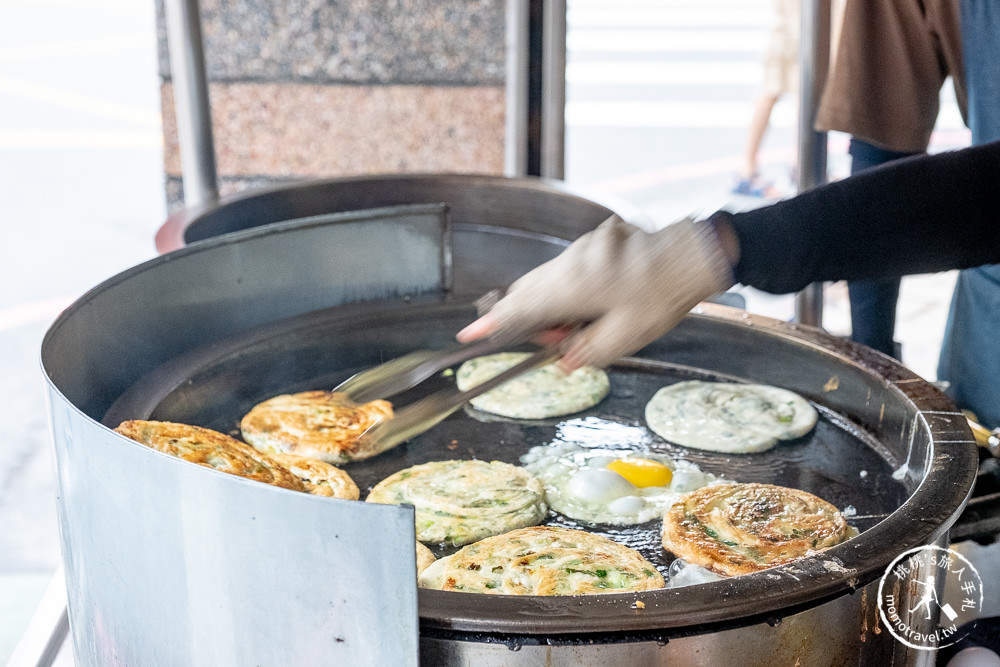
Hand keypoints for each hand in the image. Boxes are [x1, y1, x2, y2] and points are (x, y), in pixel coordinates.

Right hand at [457, 215, 734, 368]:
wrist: (691, 254)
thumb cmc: (659, 296)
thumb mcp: (624, 338)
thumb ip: (587, 352)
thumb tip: (566, 361)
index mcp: (569, 289)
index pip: (518, 310)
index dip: (491, 325)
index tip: (469, 336)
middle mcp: (568, 265)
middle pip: (529, 293)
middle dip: (531, 320)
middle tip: (560, 343)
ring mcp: (581, 251)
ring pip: (548, 281)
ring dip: (554, 307)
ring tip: (585, 327)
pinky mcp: (594, 245)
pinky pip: (566, 271)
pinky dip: (568, 292)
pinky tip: (593, 306)